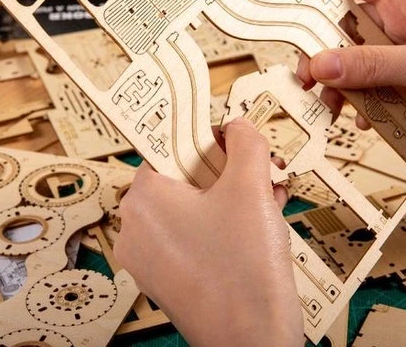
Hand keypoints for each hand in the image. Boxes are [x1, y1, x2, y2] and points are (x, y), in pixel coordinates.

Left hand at [114, 118, 303, 346]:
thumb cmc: (243, 270)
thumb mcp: (250, 188)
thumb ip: (246, 144)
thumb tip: (239, 126)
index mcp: (143, 197)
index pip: (170, 147)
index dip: (206, 139)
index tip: (232, 141)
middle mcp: (136, 226)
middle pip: (184, 177)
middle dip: (229, 170)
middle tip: (260, 169)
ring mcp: (149, 256)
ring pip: (192, 207)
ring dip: (232, 196)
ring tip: (269, 197)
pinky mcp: (166, 278)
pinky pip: (192, 235)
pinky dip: (222, 224)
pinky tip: (257, 225)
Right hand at [297, 0, 405, 126]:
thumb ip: (373, 64)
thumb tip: (324, 65)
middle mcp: (393, 17)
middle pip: (337, 25)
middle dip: (318, 51)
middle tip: (305, 74)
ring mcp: (395, 46)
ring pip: (349, 58)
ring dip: (337, 84)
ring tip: (333, 106)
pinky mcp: (400, 72)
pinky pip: (368, 81)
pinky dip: (361, 100)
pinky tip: (364, 115)